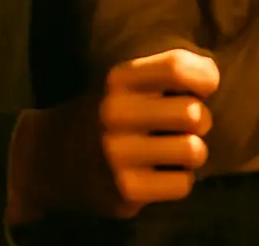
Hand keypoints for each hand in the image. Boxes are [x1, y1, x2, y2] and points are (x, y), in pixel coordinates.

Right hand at [8, 49, 218, 223]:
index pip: (178, 67)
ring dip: (193, 154)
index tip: (203, 89)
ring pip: (194, 151)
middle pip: (194, 113)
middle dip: (199, 122)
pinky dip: (180, 180)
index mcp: (118, 80)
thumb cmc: (102, 115)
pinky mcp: (123, 191)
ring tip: (175, 152)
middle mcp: (115, 114)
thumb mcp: (123, 83)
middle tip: (183, 128)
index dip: (205, 78)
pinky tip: (162, 175)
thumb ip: (165, 74)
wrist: (45, 160)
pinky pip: (182, 184)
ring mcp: (117, 155)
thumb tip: (213, 79)